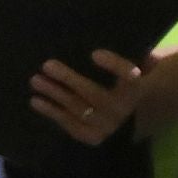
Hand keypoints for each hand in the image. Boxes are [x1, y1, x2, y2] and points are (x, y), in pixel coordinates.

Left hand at [30, 49, 144, 144]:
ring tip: (36, 80)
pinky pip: (70, 124)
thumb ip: (140, 57)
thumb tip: (125, 42)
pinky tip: (36, 101)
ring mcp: (107, 125)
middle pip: (95, 94)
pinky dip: (52, 112)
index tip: (94, 54)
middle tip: (47, 65)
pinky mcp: (93, 136)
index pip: (130, 77)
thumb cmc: (129, 82)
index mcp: (138, 88)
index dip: (114, 66)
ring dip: (55, 94)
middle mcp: (123, 109)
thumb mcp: (141, 69)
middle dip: (70, 80)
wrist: (131, 115)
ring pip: (78, 108)